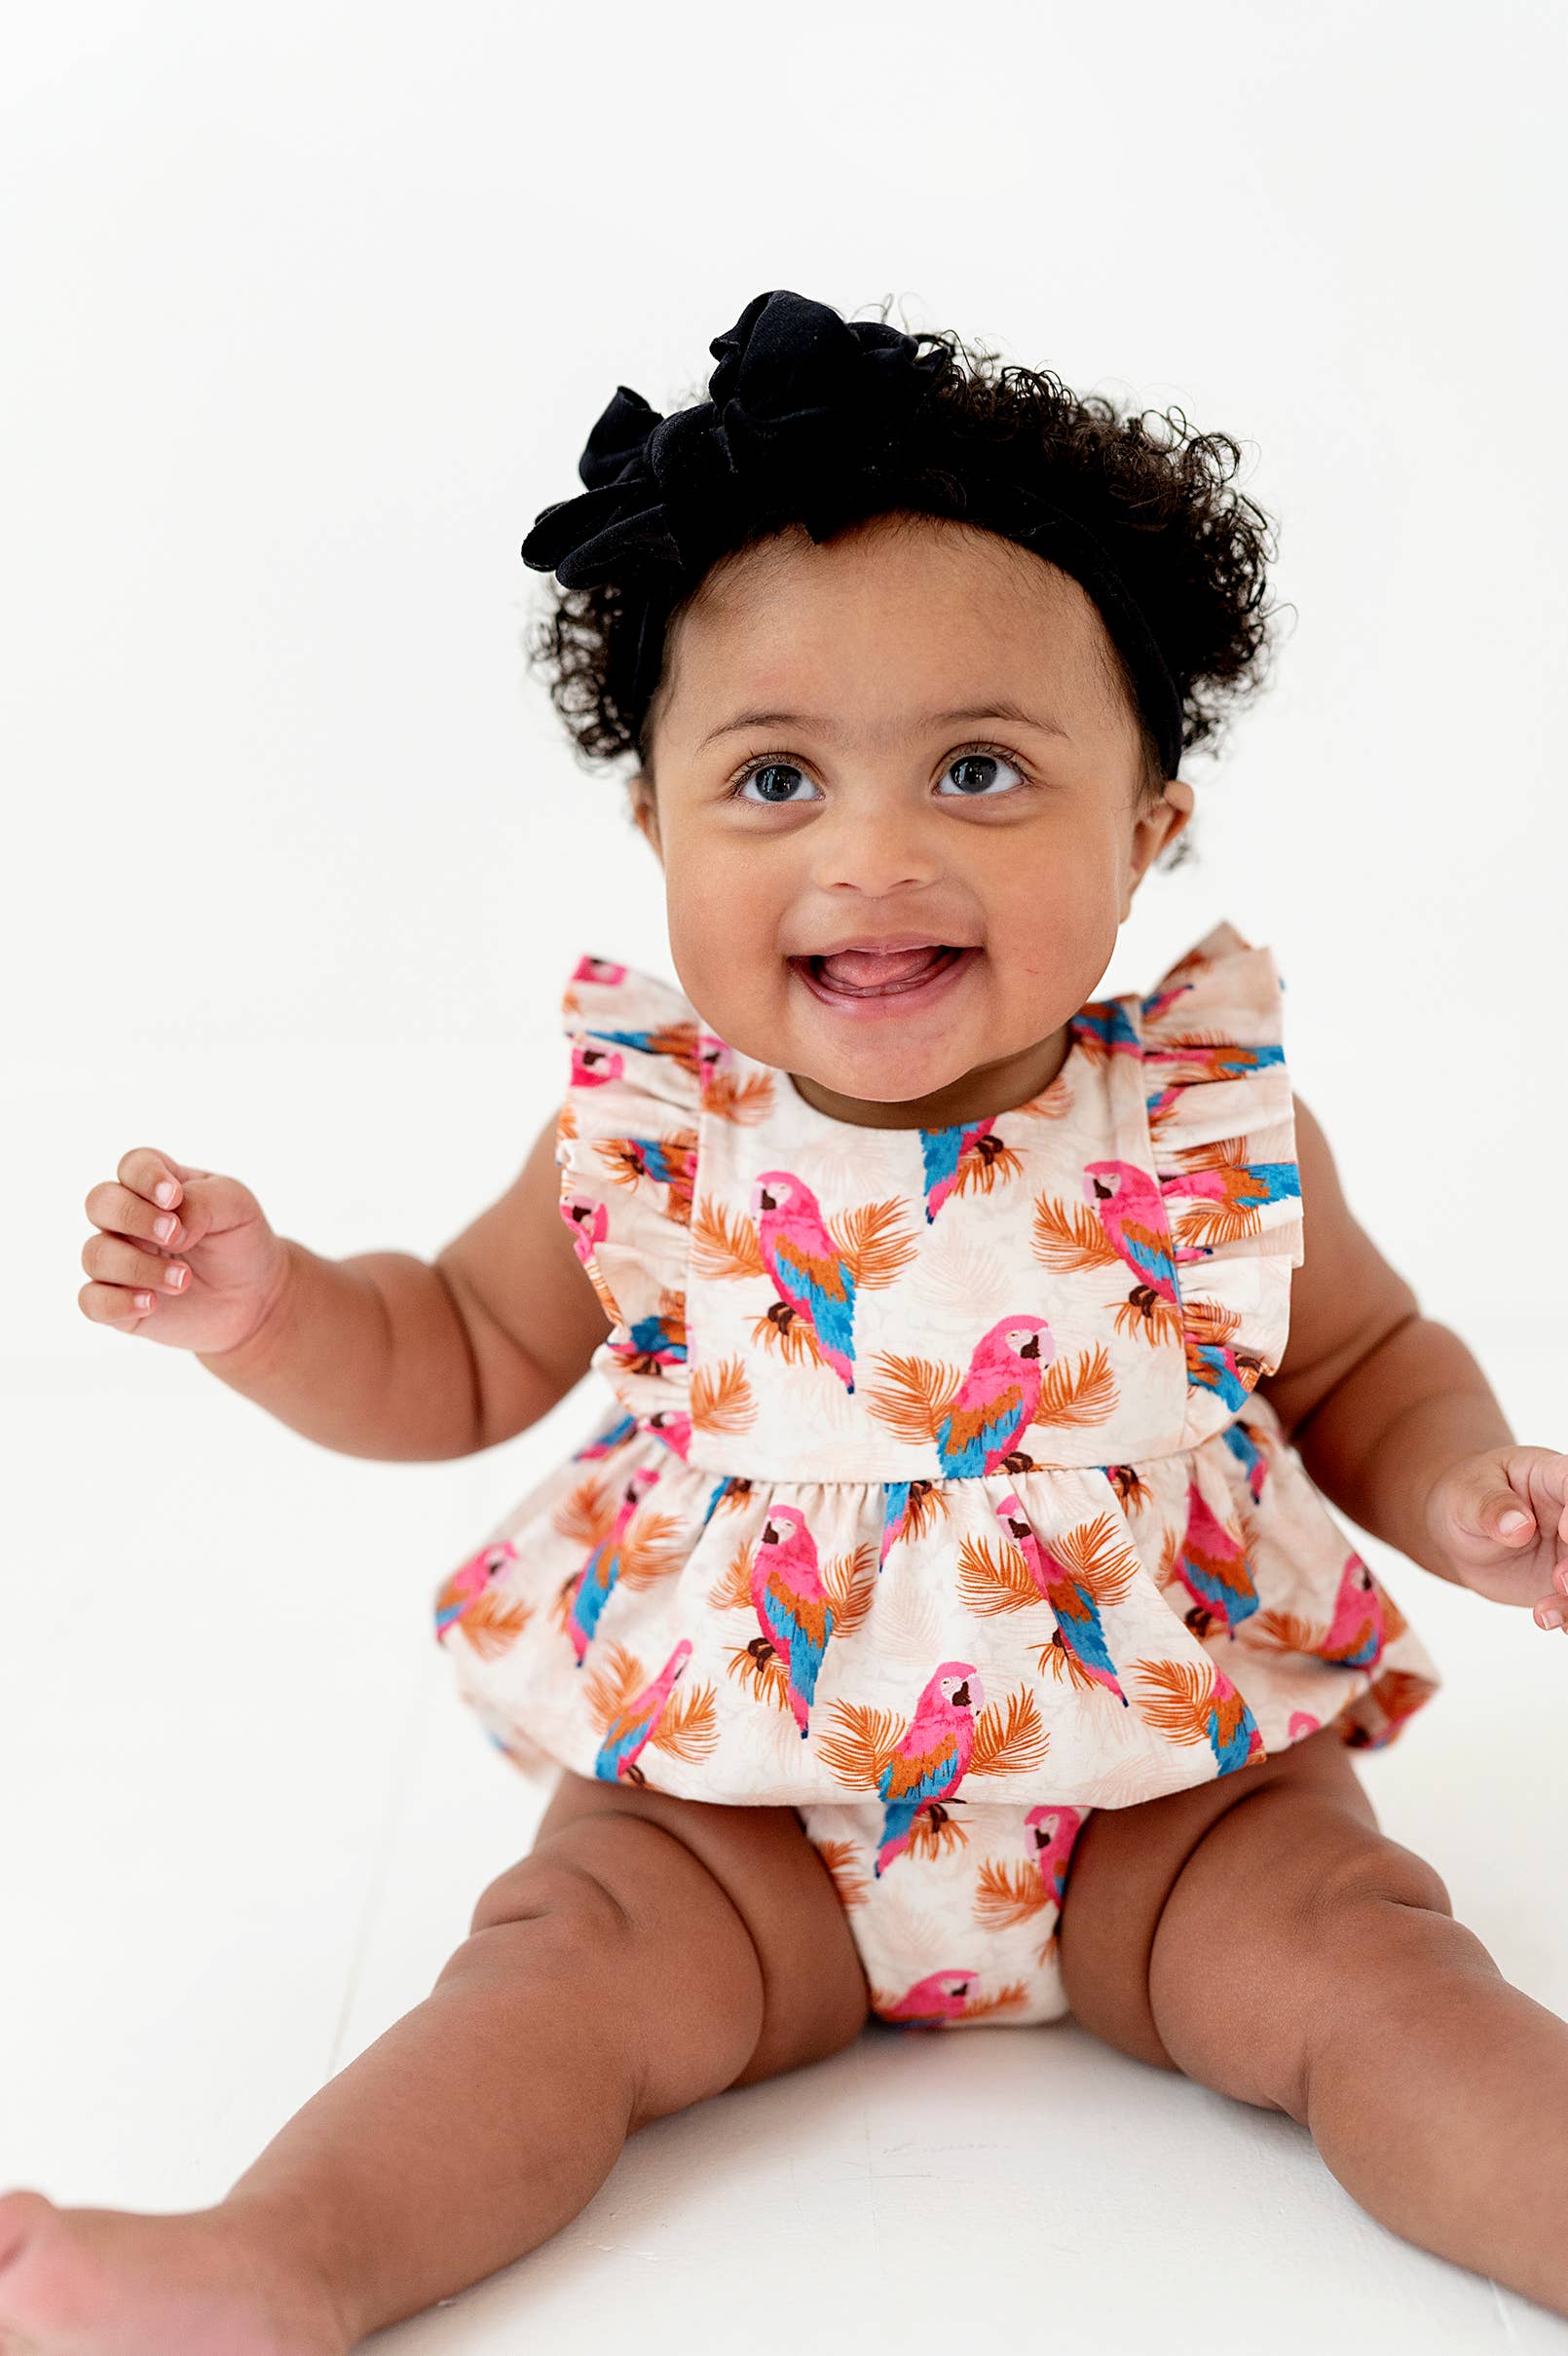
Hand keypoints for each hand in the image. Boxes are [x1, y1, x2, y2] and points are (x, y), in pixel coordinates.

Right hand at [80, 1146, 293, 1357]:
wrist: (255, 1296)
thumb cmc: (239, 1240)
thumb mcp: (236, 1207)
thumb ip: (202, 1201)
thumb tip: (171, 1228)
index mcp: (157, 1186)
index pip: (132, 1166)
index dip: (146, 1177)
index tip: (174, 1197)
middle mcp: (128, 1220)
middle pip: (99, 1203)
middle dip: (132, 1216)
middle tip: (174, 1235)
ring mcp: (120, 1261)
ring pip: (95, 1254)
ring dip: (138, 1267)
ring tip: (184, 1280)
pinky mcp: (118, 1302)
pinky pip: (91, 1301)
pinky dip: (116, 1302)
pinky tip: (152, 1303)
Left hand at [1424, 1446, 1567, 1627]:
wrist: (1459, 1532)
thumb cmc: (1467, 1498)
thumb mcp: (1467, 1495)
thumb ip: (1491, 1507)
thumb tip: (1518, 1525)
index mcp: (1554, 1477)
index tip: (1566, 1532)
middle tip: (1560, 1580)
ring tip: (1545, 1613)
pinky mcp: (1566, 1584)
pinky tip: (1550, 1621)